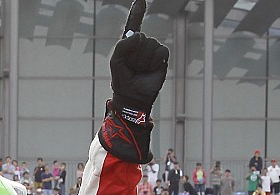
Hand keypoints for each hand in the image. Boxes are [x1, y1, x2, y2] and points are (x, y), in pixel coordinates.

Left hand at [98, 0, 168, 163]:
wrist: (133, 96)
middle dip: (135, 54)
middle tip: (132, 67)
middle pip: (141, 37)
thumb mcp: (116, 61)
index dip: (137, 12)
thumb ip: (122, 45)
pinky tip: (150, 70)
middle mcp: (142, 44)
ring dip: (143, 61)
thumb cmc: (122, 80)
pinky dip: (154, 62)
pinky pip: (160, 52)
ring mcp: (153, 50)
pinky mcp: (162, 57)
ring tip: (140, 70)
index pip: (133, 24)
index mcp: (129, 43)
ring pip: (150, 46)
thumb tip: (139, 34)